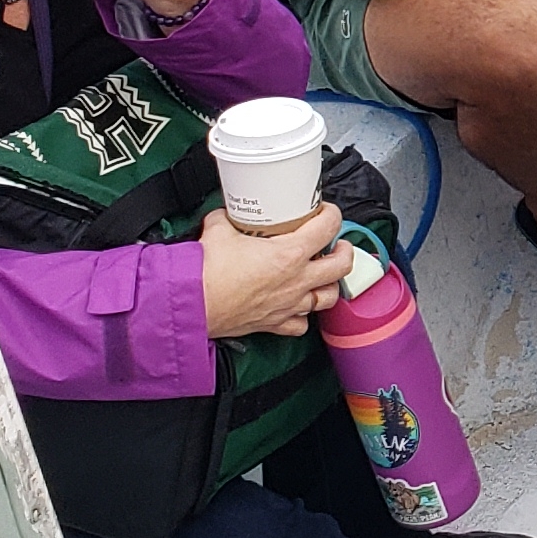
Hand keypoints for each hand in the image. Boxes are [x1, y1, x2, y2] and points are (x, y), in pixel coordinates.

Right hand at [197, 206, 346, 338]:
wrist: (192, 303)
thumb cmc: (206, 271)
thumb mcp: (218, 229)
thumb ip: (228, 218)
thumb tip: (226, 213)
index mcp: (289, 254)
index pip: (327, 228)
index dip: (332, 215)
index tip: (327, 212)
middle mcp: (296, 280)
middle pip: (342, 266)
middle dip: (344, 252)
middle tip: (338, 245)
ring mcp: (289, 304)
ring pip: (328, 297)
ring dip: (330, 285)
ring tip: (324, 276)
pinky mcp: (275, 323)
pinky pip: (301, 324)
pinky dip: (304, 316)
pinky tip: (299, 306)